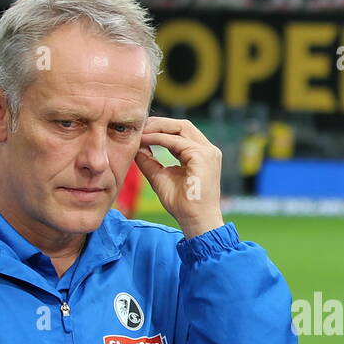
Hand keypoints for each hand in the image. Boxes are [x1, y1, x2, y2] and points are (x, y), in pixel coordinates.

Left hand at [135, 116, 223, 238]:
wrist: (196, 221)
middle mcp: (208, 150)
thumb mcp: (160, 177)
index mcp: (201, 154)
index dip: (160, 128)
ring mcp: (208, 152)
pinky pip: (177, 141)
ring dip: (158, 127)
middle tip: (138, 127)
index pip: (181, 132)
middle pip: (182, 125)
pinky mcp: (203, 156)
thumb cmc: (182, 205)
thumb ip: (150, 161)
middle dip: (159, 123)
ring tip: (140, 132)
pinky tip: (145, 140)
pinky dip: (159, 139)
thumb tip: (136, 146)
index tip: (141, 131)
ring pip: (181, 127)